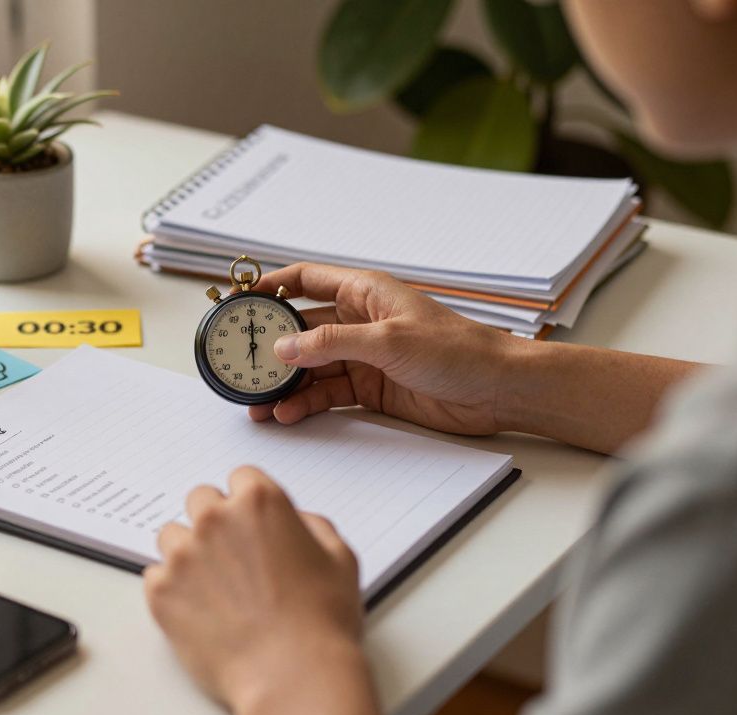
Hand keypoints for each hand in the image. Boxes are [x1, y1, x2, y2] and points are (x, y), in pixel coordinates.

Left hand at [145, 467, 383, 714]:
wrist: (292, 676)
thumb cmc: (322, 622)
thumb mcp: (340, 559)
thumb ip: (313, 525)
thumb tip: (295, 521)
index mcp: (259, 502)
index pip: (241, 478)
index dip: (249, 503)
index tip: (251, 524)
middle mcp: (215, 519)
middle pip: (201, 500)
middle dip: (215, 522)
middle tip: (233, 558)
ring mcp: (182, 554)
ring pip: (172, 536)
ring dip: (189, 553)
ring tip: (214, 589)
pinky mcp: (160, 591)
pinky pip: (156, 577)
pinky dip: (173, 590)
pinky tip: (200, 612)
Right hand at [249, 263, 516, 435]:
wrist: (498, 390)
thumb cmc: (458, 350)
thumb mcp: (388, 340)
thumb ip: (331, 342)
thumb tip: (285, 347)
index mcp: (365, 292)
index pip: (306, 280)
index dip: (270, 286)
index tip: (239, 298)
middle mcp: (360, 321)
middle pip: (301, 329)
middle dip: (270, 347)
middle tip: (240, 364)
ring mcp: (364, 356)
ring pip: (311, 366)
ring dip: (285, 383)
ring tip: (257, 402)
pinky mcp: (372, 388)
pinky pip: (328, 393)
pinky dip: (307, 403)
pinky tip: (288, 413)